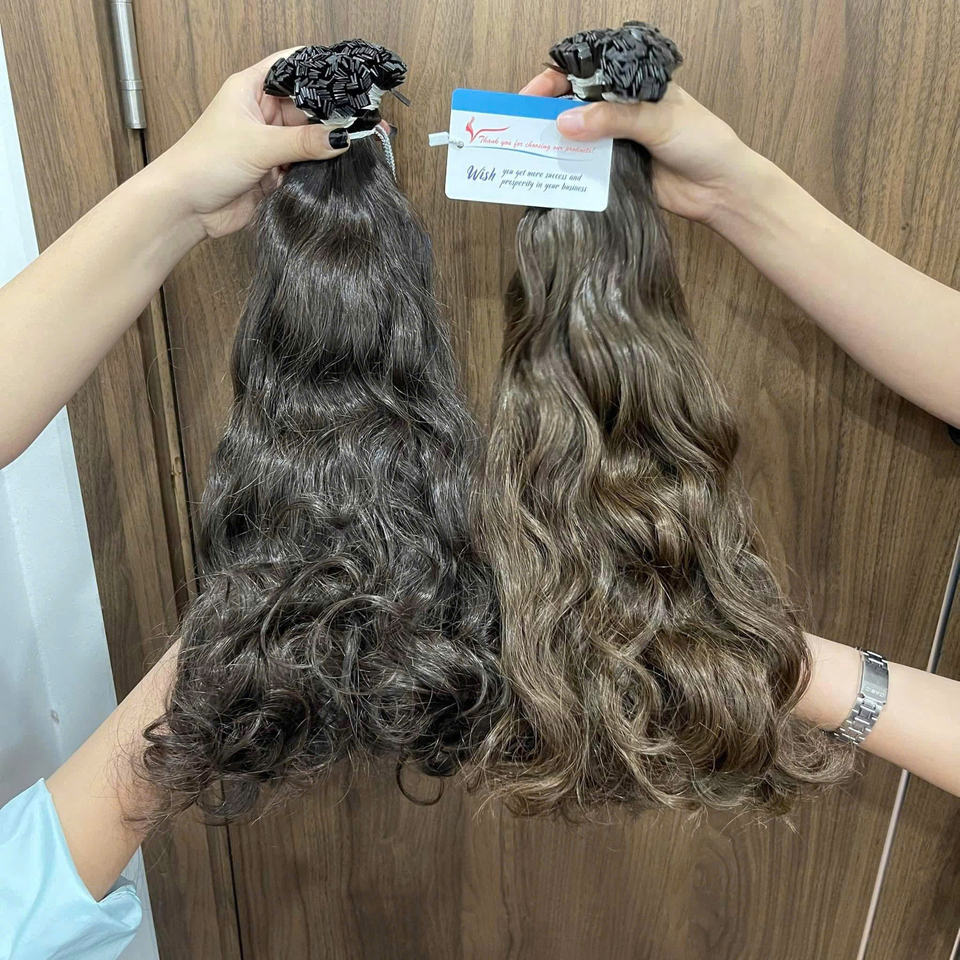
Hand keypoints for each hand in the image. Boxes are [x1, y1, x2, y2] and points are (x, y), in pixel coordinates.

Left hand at [150, 48, 349, 238]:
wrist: (186, 207)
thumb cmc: (206, 162)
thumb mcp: (259, 145)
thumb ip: (303, 141)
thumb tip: (341, 137)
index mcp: (250, 89)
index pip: (291, 68)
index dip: (319, 71)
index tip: (350, 80)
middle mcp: (261, 114)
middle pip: (306, 106)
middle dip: (332, 115)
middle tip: (365, 121)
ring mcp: (269, 143)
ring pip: (308, 138)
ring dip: (327, 144)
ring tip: (359, 145)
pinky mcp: (273, 171)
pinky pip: (304, 165)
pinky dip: (319, 168)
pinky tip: (338, 168)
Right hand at [520, 70, 760, 224]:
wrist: (720, 188)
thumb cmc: (700, 142)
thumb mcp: (657, 121)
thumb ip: (612, 119)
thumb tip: (564, 123)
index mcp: (631, 85)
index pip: (586, 73)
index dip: (554, 81)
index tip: (530, 95)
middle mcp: (619, 112)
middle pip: (573, 106)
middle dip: (546, 114)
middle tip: (520, 127)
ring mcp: (615, 143)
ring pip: (576, 139)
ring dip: (554, 145)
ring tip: (528, 152)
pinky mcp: (614, 173)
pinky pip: (585, 170)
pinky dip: (568, 171)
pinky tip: (550, 175)